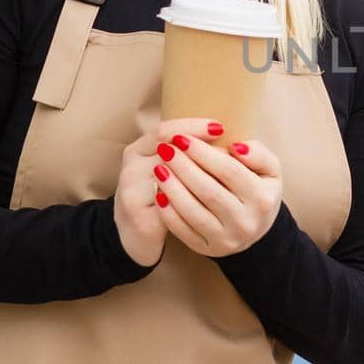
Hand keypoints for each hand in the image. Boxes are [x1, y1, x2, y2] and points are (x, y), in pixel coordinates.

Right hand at [113, 119, 221, 266]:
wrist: (133, 236)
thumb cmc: (157, 194)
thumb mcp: (164, 166)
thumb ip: (186, 151)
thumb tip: (227, 142)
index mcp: (137, 150)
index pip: (164, 131)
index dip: (192, 127)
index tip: (220, 128)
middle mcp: (130, 169)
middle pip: (168, 153)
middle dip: (203, 153)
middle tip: (233, 154)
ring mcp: (132, 195)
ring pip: (171, 181)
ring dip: (203, 178)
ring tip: (228, 178)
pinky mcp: (140, 220)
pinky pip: (171, 210)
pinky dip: (194, 204)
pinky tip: (215, 203)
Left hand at [150, 118, 284, 257]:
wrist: (255, 228)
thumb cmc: (258, 189)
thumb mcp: (269, 169)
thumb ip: (259, 153)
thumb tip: (236, 147)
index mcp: (263, 199)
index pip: (229, 171)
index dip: (204, 153)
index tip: (183, 138)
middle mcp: (246, 222)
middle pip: (208, 191)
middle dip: (184, 167)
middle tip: (166, 149)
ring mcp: (226, 240)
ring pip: (193, 212)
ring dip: (172, 188)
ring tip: (159, 167)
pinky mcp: (207, 249)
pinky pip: (182, 230)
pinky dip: (168, 211)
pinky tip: (159, 192)